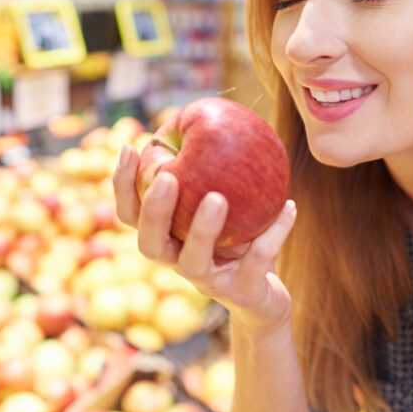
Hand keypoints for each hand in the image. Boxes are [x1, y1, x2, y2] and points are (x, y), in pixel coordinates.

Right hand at [113, 145, 297, 333]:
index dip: (122, 185)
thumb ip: (209, 168)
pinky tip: (289, 206)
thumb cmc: (238, 237)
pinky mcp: (242, 293)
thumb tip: (204, 113)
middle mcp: (177, 261)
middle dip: (154, 211)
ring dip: (202, 229)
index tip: (130, 148)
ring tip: (217, 197)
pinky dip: (274, 234)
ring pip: (193, 261)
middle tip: (168, 177)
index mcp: (166, 238)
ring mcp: (208, 281)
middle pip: (150, 243)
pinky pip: (257, 262)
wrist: (263, 298)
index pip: (130, 214)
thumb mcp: (223, 201)